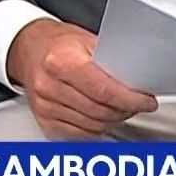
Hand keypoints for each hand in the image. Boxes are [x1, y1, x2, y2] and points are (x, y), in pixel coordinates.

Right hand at [5, 18, 159, 138]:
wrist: (29, 49)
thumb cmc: (58, 44)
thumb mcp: (86, 40)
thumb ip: (110, 60)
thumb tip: (138, 79)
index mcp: (61, 61)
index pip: (104, 91)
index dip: (131, 99)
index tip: (146, 101)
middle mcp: (48, 85)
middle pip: (101, 111)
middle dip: (126, 110)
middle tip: (136, 102)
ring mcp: (45, 106)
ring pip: (94, 127)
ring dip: (113, 120)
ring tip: (120, 107)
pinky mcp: (44, 121)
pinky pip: (81, 135)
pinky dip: (97, 128)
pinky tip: (102, 116)